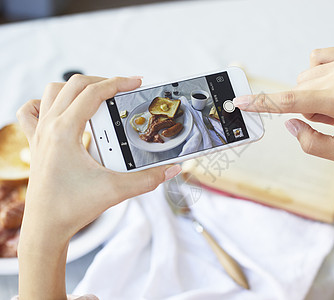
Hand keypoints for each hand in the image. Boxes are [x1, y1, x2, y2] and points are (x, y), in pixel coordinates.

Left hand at [16, 75, 180, 299]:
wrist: (45, 227)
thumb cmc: (72, 208)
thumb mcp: (116, 191)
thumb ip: (148, 179)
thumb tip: (171, 169)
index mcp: (65, 131)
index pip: (93, 93)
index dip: (118, 83)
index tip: (136, 83)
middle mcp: (49, 127)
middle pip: (74, 85)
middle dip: (102, 81)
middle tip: (123, 90)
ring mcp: (39, 133)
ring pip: (52, 92)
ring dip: (76, 88)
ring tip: (98, 98)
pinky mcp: (35, 143)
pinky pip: (31, 111)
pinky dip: (45, 103)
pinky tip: (59, 110)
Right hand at [234, 47, 333, 163]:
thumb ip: (308, 142)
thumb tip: (290, 122)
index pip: (289, 102)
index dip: (262, 103)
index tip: (241, 101)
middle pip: (296, 89)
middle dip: (304, 105)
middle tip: (328, 116)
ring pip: (304, 76)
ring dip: (312, 91)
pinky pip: (315, 59)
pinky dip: (318, 74)